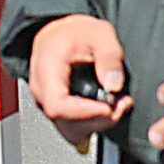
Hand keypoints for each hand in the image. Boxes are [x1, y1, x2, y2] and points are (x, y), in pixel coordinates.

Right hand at [27, 14, 132, 151]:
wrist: (60, 33)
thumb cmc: (75, 33)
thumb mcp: (99, 33)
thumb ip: (109, 56)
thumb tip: (114, 85)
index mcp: (46, 70)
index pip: (58, 105)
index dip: (85, 112)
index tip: (109, 106)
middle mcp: (41, 91)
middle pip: (66, 123)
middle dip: (99, 119)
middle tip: (122, 103)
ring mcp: (47, 104)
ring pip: (71, 131)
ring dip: (98, 124)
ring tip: (117, 105)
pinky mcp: (59, 111)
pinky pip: (74, 129)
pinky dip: (93, 124)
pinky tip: (107, 109)